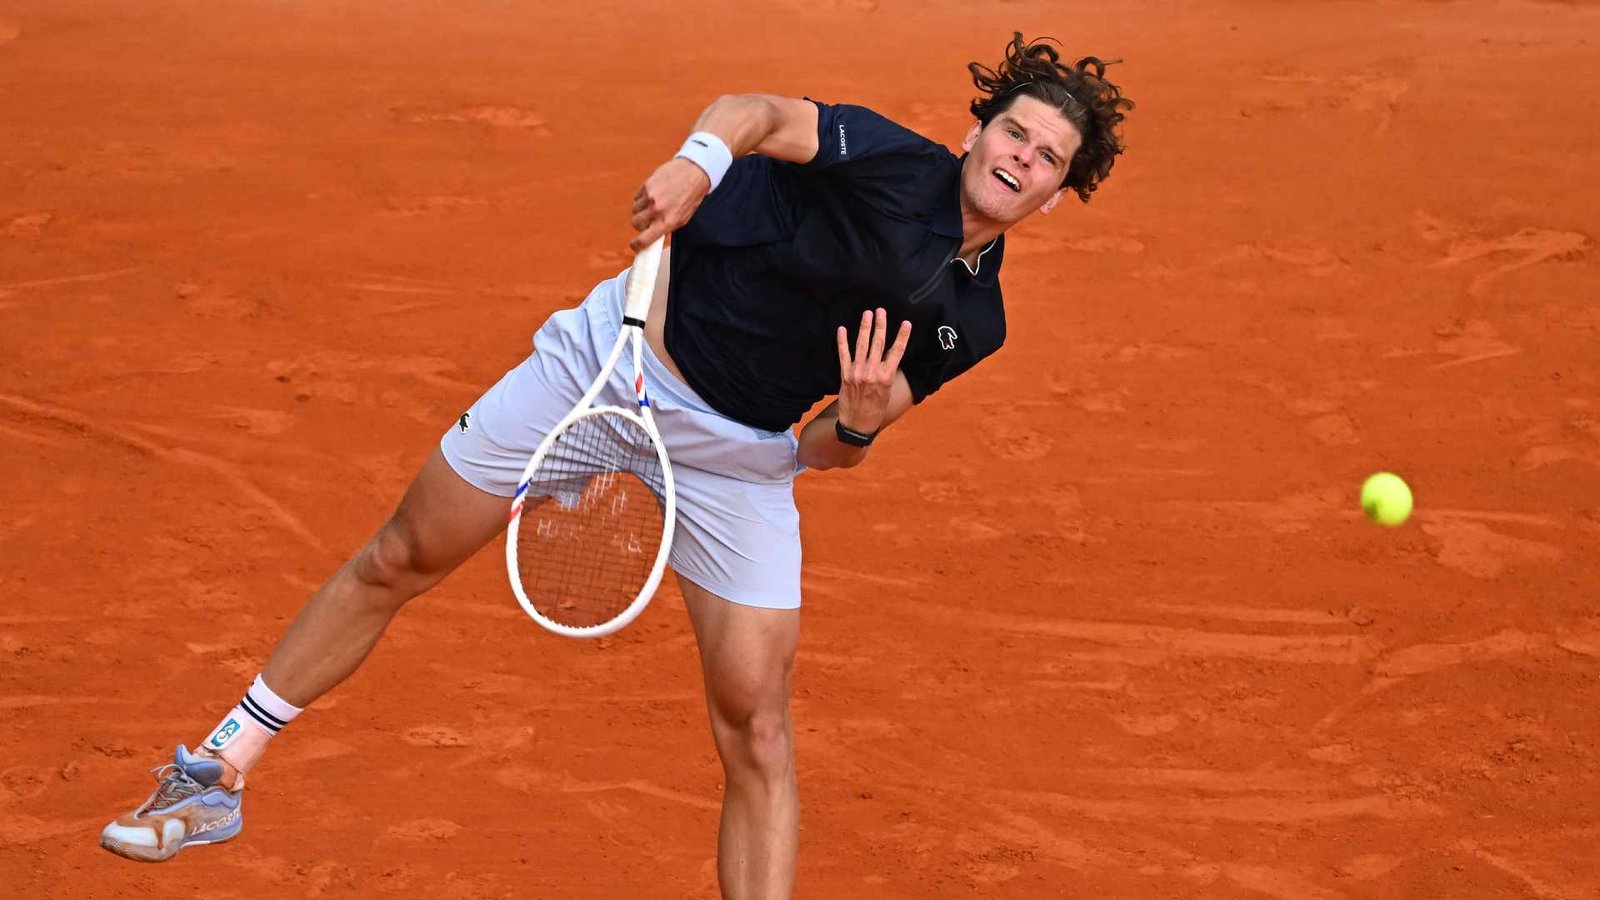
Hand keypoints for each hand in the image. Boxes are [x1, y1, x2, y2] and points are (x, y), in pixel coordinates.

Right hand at [630, 158, 710, 250]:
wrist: (693, 172)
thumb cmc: (690, 197)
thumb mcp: (683, 218)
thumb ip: (666, 227)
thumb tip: (652, 236)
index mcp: (668, 221)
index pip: (644, 239)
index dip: (637, 245)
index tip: (635, 246)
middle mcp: (657, 210)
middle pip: (635, 223)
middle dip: (640, 225)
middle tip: (647, 221)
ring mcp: (650, 197)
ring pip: (634, 210)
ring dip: (640, 211)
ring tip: (652, 205)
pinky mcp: (646, 185)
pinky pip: (636, 197)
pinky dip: (641, 199)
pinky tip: (652, 195)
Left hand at [835, 308, 911, 434]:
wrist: (857, 425)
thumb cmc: (876, 410)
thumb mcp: (888, 393)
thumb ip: (887, 374)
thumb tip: (889, 360)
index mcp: (886, 377)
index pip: (897, 352)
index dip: (902, 336)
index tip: (906, 323)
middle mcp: (872, 372)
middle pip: (878, 343)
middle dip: (880, 325)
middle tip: (881, 311)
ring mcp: (857, 372)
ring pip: (862, 345)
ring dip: (865, 327)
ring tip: (867, 314)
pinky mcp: (845, 375)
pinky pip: (843, 354)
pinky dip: (842, 341)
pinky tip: (842, 329)